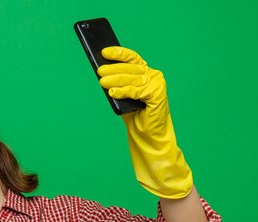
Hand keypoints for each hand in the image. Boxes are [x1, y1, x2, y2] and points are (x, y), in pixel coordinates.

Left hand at [97, 46, 192, 198]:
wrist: (147, 134)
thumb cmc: (133, 114)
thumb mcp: (121, 94)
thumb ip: (115, 83)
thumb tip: (101, 72)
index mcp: (144, 72)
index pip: (131, 57)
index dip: (118, 53)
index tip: (104, 52)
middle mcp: (152, 75)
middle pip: (130, 68)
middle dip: (113, 69)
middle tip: (99, 72)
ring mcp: (157, 83)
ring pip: (133, 78)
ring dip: (116, 80)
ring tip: (102, 82)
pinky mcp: (158, 94)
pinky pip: (137, 90)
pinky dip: (124, 91)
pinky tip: (113, 93)